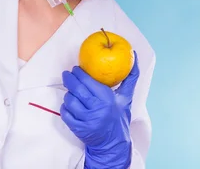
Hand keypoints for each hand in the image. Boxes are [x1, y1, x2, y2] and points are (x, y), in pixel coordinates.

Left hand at [61, 52, 139, 168]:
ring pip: (69, 100)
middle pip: (77, 89)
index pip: (88, 81)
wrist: (114, 144)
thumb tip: (134, 56)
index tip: (76, 68)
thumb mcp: (126, 98)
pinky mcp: (78, 129)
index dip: (79, 73)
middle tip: (67, 74)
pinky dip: (65, 107)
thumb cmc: (119, 117)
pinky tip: (69, 104)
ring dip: (67, 94)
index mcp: (108, 99)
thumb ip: (130, 77)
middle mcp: (97, 109)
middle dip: (69, 79)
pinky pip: (65, 113)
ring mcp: (87, 120)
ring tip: (70, 91)